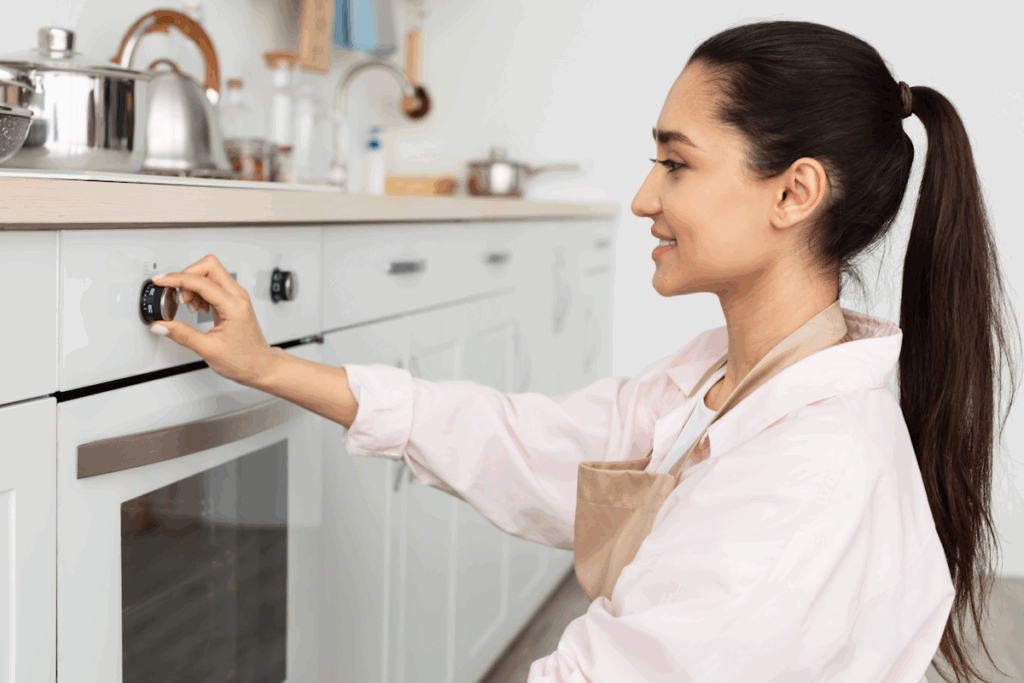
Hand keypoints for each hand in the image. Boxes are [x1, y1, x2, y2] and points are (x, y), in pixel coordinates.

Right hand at [148, 254, 280, 386]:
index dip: (177, 279)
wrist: (260, 365)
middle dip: (187, 276)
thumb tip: (161, 325)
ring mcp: (237, 296)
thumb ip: (182, 335)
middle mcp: (238, 296)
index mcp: (234, 307)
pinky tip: (199, 308)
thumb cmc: (244, 360)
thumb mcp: (209, 350)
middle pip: (209, 266)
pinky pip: (213, 284)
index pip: (202, 282)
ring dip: (193, 285)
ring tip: (191, 307)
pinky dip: (199, 292)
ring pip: (210, 273)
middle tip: (180, 297)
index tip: (161, 281)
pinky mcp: (233, 300)